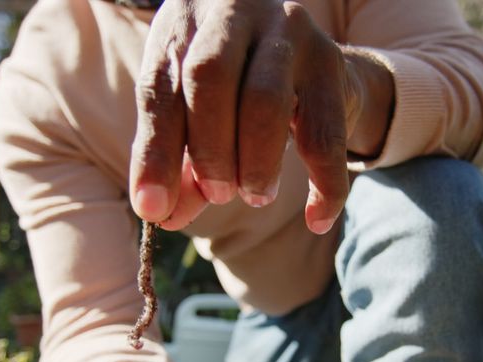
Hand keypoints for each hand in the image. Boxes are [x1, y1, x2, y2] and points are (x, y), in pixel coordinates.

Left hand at [129, 0, 392, 233]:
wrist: (302, 52)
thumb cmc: (232, 87)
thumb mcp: (194, 113)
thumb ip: (178, 162)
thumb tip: (164, 216)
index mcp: (183, 23)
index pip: (159, 89)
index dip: (155, 153)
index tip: (154, 207)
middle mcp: (232, 13)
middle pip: (210, 77)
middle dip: (210, 149)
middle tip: (217, 194)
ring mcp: (285, 30)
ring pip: (265, 98)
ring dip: (255, 161)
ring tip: (254, 196)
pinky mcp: (328, 59)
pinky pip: (326, 132)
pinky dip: (324, 183)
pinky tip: (317, 219)